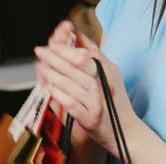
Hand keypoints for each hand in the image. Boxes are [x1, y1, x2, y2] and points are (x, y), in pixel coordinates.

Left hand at [34, 20, 137, 152]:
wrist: (125, 130)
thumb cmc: (115, 100)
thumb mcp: (110, 73)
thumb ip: (96, 55)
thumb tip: (79, 36)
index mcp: (109, 70)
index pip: (86, 54)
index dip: (68, 48)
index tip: (53, 44)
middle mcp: (105, 84)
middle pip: (78, 65)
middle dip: (56, 56)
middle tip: (40, 50)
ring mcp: (97, 101)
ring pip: (72, 82)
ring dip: (53, 73)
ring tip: (40, 66)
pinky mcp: (90, 118)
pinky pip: (71, 102)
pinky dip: (58, 93)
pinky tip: (49, 86)